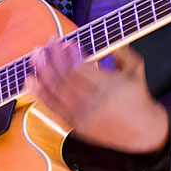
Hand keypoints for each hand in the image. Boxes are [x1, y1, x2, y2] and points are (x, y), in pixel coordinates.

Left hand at [29, 40, 168, 153]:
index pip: (80, 67)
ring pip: (55, 90)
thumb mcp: (135, 70)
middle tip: (44, 44)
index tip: (63, 41)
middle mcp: (92, 102)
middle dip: (52, 58)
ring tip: (35, 56)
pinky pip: (52, 107)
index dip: (68, 53)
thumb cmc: (137, 98)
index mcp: (107, 87)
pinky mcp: (74, 124)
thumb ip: (122, 51)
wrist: (141, 133)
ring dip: (42, 71)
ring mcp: (81, 115)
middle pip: (64, 77)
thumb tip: (106, 37)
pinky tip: (30, 80)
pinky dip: (39, 93)